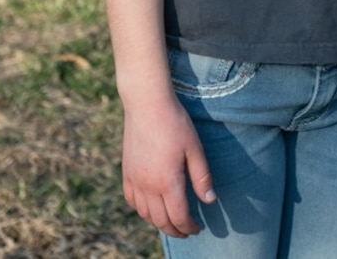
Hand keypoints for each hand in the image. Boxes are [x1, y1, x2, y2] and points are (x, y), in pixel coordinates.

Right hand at [122, 94, 215, 237]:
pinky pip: (131, 200)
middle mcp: (148, 186)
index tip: (197, 228)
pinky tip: (149, 208)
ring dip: (158, 222)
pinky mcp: (126, 172)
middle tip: (186, 232)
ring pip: (144, 213)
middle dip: (174, 230)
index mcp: (167, 182)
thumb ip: (202, 177)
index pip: (178, 216)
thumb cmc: (175, 124)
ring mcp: (134, 180)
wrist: (147, 105)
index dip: (188, 226)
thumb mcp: (195, 149)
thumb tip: (210, 200)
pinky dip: (141, 210)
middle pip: (160, 220)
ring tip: (170, 223)